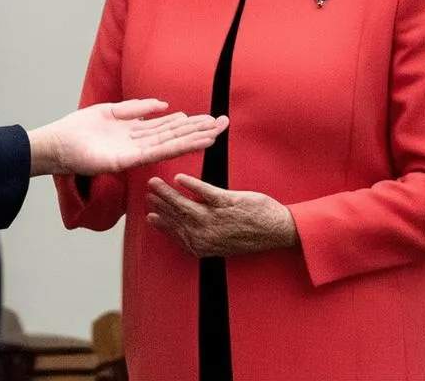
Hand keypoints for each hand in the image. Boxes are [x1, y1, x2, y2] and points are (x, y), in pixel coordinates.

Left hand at [28, 101, 225, 176]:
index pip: (167, 126)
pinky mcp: (129, 160)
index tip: (209, 119)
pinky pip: (157, 151)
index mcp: (135, 132)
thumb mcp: (111, 111)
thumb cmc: (79, 129)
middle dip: (198, 130)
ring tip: (215, 133)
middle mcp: (139, 143)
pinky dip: (177, 146)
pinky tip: (192, 141)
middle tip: (223, 125)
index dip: (189, 122)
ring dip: (193, 138)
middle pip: (174, 135)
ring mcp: (136, 152)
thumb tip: (163, 105)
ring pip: (171, 144)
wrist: (58, 145)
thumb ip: (137, 108)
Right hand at [146, 174, 297, 257]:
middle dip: (161, 205)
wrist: (277, 230)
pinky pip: (205, 192)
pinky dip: (191, 185)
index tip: (149, 215)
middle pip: (177, 218)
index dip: (162, 225)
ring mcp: (217, 218)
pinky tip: (179, 179)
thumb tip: (185, 230)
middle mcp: (208, 234)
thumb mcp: (224, 245)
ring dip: (168, 194)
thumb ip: (203, 239)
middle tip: (147, 194)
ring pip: (185, 205)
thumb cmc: (251, 237)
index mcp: (206, 246)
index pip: (177, 234)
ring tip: (155, 183)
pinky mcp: (227, 202)